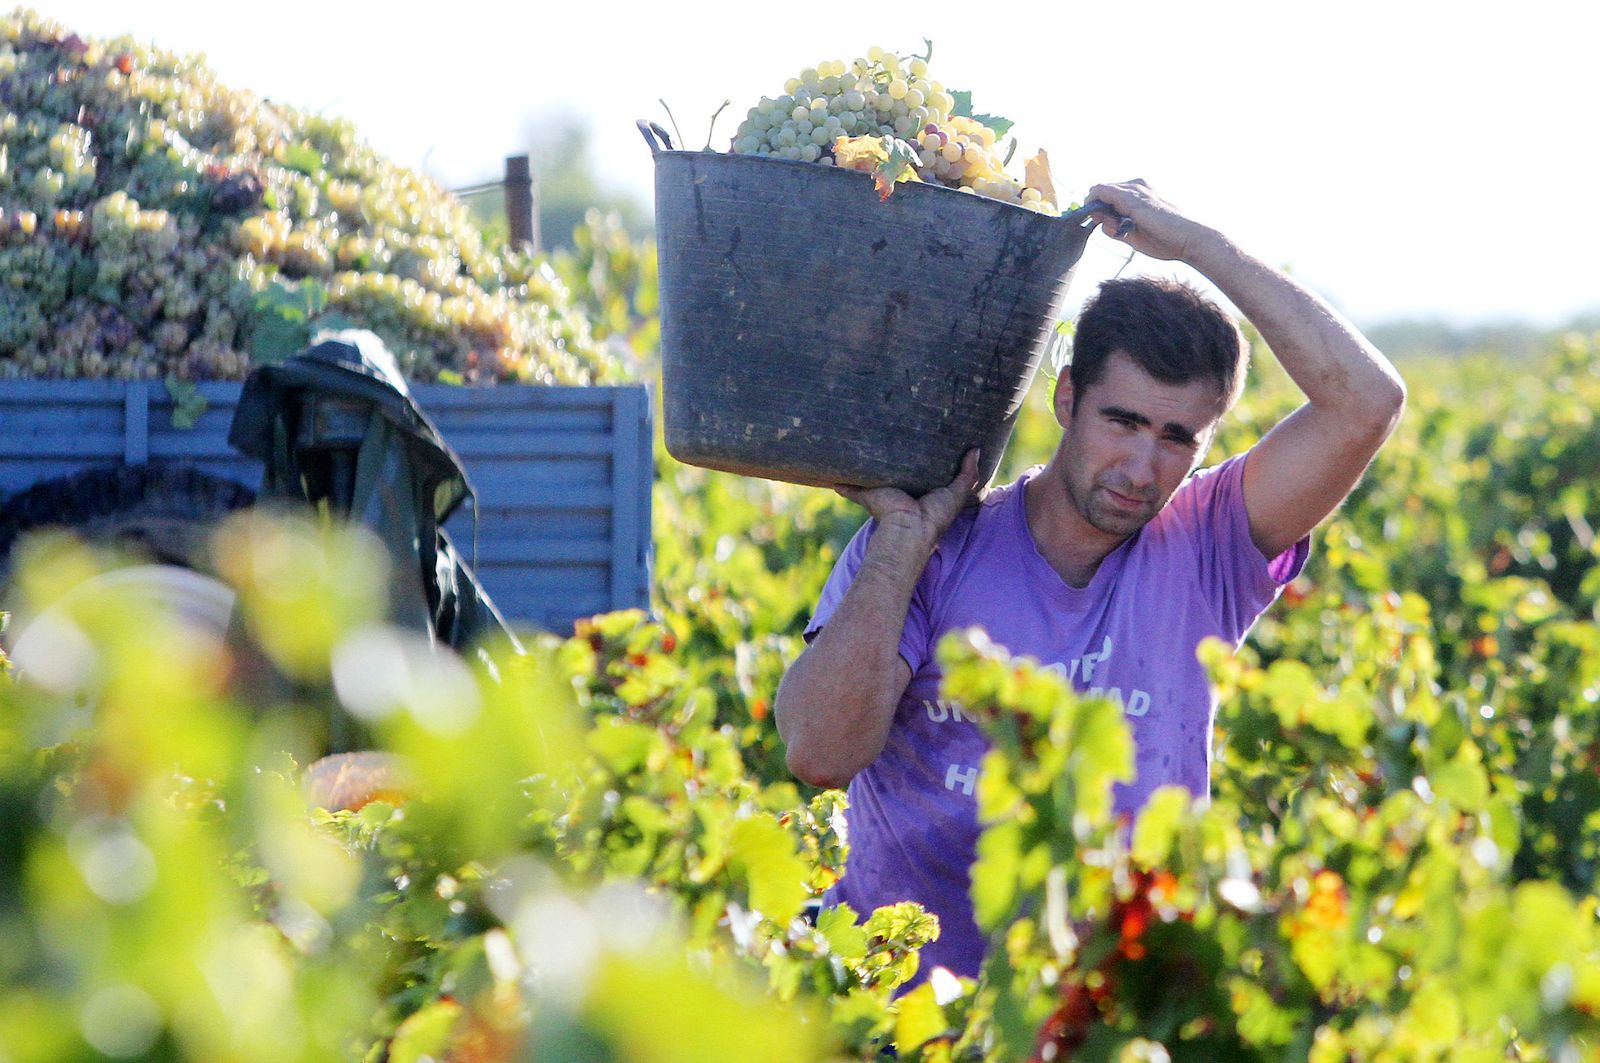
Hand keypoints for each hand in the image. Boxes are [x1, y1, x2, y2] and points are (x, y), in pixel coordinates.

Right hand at [835, 448, 983, 556]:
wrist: (910, 528)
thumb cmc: (935, 515)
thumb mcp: (957, 493)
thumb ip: (968, 473)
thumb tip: (977, 449)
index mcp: (921, 491)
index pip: (921, 472)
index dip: (922, 459)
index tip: (921, 441)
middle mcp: (901, 490)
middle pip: (895, 471)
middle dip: (891, 458)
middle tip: (888, 436)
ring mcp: (883, 492)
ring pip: (873, 476)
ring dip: (866, 467)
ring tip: (861, 446)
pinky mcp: (868, 494)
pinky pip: (852, 489)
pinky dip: (843, 485)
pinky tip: (833, 478)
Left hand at [1088, 180, 1217, 264]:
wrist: (1188, 239)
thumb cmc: (1166, 240)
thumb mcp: (1133, 236)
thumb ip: (1115, 229)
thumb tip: (1100, 222)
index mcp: (1140, 193)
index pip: (1109, 193)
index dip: (1098, 207)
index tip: (1100, 222)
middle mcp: (1136, 187)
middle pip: (1103, 190)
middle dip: (1095, 207)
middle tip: (1103, 225)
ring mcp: (1134, 190)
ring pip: (1100, 190)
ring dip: (1096, 208)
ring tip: (1108, 225)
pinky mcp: (1131, 197)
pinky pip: (1102, 192)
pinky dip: (1095, 204)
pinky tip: (1101, 219)